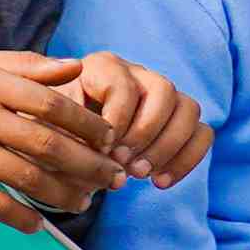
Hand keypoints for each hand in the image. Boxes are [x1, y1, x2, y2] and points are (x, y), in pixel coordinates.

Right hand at [0, 48, 117, 221]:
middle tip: (115, 178)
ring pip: (26, 178)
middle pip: (49, 144)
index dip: (89, 123)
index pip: (54, 103)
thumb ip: (24, 67)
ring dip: (64, 195)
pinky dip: (21, 217)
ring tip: (85, 204)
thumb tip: (75, 67)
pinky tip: (38, 225)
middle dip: (90, 164)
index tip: (110, 139)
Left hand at [54, 51, 209, 184]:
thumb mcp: (47, 126)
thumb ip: (67, 133)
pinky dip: (187, 159)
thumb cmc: (52, 130)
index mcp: (102, 67)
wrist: (60, 140)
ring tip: (140, 175)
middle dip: (146, 133)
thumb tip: (101, 154)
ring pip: (189, 108)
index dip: (118, 119)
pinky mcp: (179, 121)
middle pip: (165, 90)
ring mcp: (164, 96)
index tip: (102, 149)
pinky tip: (160, 182)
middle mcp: (138, 74)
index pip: (124, 84)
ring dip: (168, 147)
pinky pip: (202, 133)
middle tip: (124, 165)